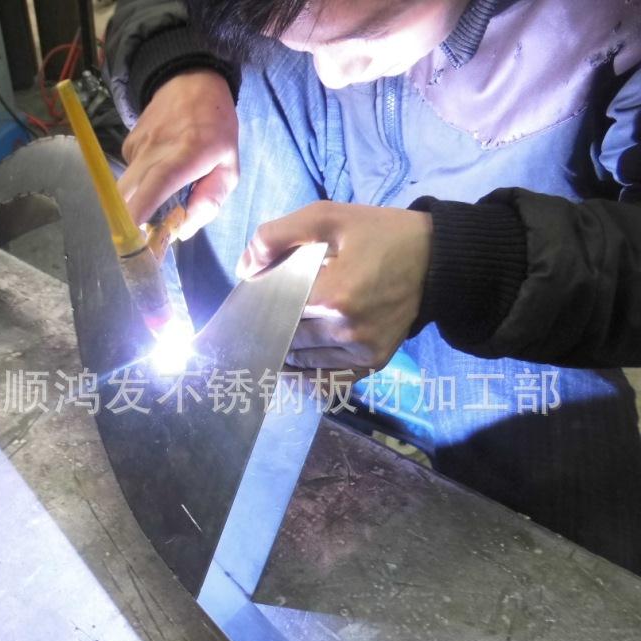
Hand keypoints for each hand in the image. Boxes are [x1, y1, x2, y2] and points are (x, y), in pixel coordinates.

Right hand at [118, 70, 238, 238]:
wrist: (191, 80)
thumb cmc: (216, 127)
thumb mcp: (229, 166)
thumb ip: (210, 201)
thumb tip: (184, 231)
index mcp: (185, 157)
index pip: (153, 188)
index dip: (137, 216)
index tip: (132, 241)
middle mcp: (155, 151)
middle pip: (127, 197)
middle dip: (132, 222)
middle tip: (149, 237)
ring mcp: (137, 146)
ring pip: (126, 189)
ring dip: (138, 203)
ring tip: (161, 199)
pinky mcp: (127, 144)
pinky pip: (129, 175)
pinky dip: (140, 183)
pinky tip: (157, 170)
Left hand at [238, 201, 432, 372]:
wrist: (438, 258)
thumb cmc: (379, 234)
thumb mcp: (327, 216)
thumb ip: (276, 236)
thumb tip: (244, 268)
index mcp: (332, 295)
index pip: (275, 310)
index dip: (261, 303)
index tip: (259, 295)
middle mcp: (346, 330)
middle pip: (287, 337)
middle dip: (273, 325)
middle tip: (269, 312)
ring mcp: (362, 351)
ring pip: (303, 361)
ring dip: (289, 349)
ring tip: (283, 331)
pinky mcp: (373, 362)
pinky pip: (329, 380)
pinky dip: (309, 373)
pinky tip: (297, 362)